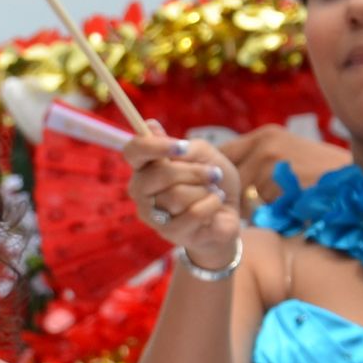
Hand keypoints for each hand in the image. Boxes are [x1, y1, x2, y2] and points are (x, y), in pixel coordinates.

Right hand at [123, 122, 241, 272]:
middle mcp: (140, 191)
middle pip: (159, 174)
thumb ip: (181, 145)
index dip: (153, 145)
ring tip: (213, 191)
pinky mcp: (170, 233)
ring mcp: (152, 215)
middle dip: (193, 171)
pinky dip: (212, 203)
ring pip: (176, 195)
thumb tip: (152, 129)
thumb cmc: (211, 180)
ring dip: (204, 189)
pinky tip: (216, 203)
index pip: (133, 151)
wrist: (228, 211)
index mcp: (144, 166)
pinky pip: (193, 213)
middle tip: (214, 173)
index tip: (181, 146)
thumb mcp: (203, 154)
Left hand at [219, 125, 351, 208]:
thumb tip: (226, 177)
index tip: (224, 187)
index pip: (224, 153)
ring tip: (276, 207)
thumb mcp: (287, 152)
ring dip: (251, 210)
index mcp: (264, 135)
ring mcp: (270, 167)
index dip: (222, 174)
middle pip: (230, 179)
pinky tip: (286, 212)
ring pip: (243, 199)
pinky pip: (259, 211)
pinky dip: (267, 217)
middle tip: (253, 205)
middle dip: (236, 196)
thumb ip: (257, 158)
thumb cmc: (319, 172)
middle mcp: (264, 146)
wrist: (350, 182)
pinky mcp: (279, 188)